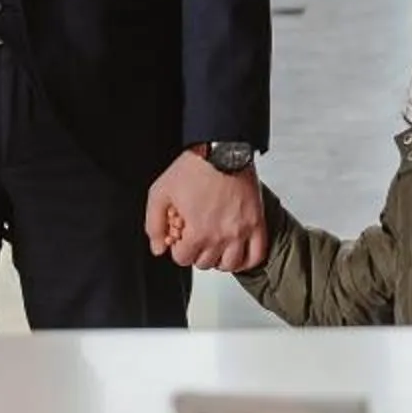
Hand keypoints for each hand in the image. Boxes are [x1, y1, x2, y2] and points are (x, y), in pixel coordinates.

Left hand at [147, 149, 266, 273]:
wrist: (222, 148)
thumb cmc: (194, 167)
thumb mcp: (160, 193)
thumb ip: (154, 225)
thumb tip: (159, 248)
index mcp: (198, 231)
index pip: (183, 258)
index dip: (178, 247)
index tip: (181, 237)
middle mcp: (221, 236)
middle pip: (205, 262)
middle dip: (196, 251)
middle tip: (196, 236)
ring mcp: (242, 230)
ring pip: (230, 264)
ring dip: (220, 259)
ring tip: (215, 246)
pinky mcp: (256, 222)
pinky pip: (257, 254)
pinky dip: (247, 260)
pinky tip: (238, 254)